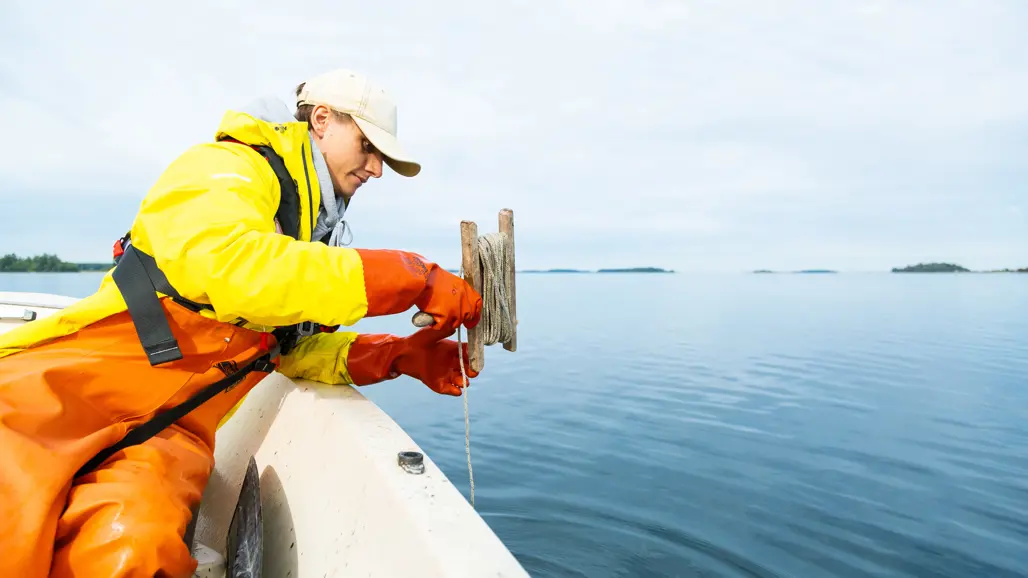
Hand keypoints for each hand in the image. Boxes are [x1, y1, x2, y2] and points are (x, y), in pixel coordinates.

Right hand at [356, 249, 481, 333]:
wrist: (421, 279)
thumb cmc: (430, 278)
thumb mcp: (450, 282)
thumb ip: (458, 293)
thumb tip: (460, 303)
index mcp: (466, 288)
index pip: (477, 304)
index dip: (475, 315)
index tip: (470, 322)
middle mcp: (464, 299)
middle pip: (467, 316)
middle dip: (458, 319)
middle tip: (448, 318)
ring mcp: (456, 309)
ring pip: (455, 323)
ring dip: (446, 321)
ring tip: (435, 313)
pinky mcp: (446, 316)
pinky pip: (442, 326)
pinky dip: (435, 323)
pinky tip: (430, 315)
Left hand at [394, 338, 478, 395]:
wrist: (403, 354)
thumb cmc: (417, 341)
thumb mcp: (431, 333)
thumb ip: (443, 331)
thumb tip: (455, 327)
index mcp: (453, 350)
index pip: (469, 353)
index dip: (474, 355)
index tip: (476, 357)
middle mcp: (452, 362)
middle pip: (469, 368)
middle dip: (473, 370)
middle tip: (471, 371)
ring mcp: (446, 374)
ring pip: (462, 380)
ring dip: (464, 381)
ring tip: (462, 380)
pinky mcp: (439, 384)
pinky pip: (451, 390)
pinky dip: (455, 391)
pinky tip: (456, 389)